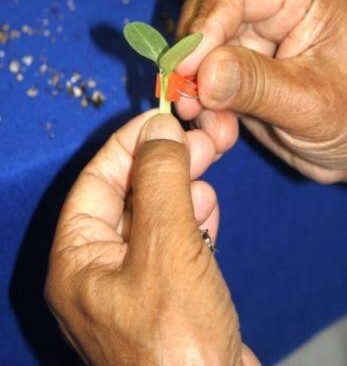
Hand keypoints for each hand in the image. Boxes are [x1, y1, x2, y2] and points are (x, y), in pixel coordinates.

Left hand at [45, 111, 258, 365]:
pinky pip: (170, 246)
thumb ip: (159, 181)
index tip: (160, 118)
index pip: (96, 181)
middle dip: (162, 166)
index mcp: (77, 261)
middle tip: (198, 141)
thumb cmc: (177, 344)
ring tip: (207, 169)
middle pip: (126, 197)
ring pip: (151, 219)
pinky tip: (209, 208)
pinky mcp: (162, 301)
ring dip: (179, 190)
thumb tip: (159, 130)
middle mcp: (96, 273)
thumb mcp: (166, 247)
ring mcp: (130, 289)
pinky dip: (190, 221)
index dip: (128, 144)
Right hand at [176, 0, 346, 183]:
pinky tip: (218, 127)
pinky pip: (202, 71)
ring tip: (209, 123)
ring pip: (198, 44)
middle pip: (207, 10)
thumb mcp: (310, 105)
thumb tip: (202, 74)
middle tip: (186, 102)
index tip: (186, 68)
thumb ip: (257, 85)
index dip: (204, 23)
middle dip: (194, 60)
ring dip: (194, 86)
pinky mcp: (238, 57)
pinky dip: (201, 100)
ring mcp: (252, 29)